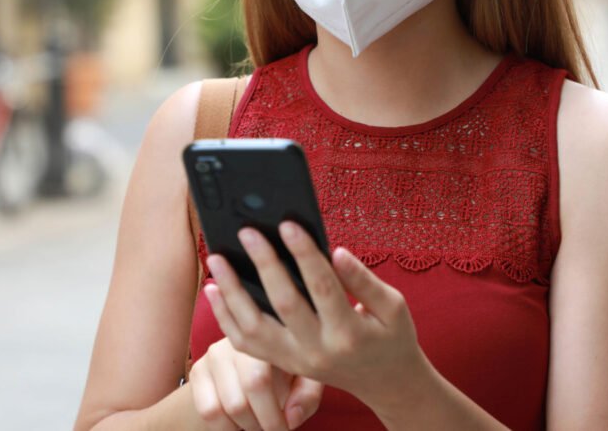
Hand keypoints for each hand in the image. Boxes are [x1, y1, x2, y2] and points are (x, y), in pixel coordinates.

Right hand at [189, 336, 323, 430]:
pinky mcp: (198, 370)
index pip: (257, 380)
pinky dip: (225, 427)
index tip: (285, 428)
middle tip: (272, 427)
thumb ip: (307, 395)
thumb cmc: (286, 372)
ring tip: (258, 421)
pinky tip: (239, 420)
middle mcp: (235, 341)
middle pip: (239, 401)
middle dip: (260, 425)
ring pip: (225, 408)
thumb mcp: (304, 379)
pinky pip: (208, 411)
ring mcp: (214, 354)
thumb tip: (290, 417)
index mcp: (265, 336)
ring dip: (244, 426)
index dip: (272, 416)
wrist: (253, 364)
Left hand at [203, 222, 426, 409]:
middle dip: (264, 263)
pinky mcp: (282, 363)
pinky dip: (225, 316)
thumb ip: (364, 280)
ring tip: (216, 258)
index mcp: (349, 332)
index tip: (288, 223)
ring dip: (231, 292)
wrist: (385, 383)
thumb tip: (336, 251)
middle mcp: (317, 350)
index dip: (305, 254)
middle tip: (246, 230)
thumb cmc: (390, 336)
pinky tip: (214, 288)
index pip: (322, 287)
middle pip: (284, 303)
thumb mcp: (393, 307)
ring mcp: (295, 360)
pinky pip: (246, 343)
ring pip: (253, 328)